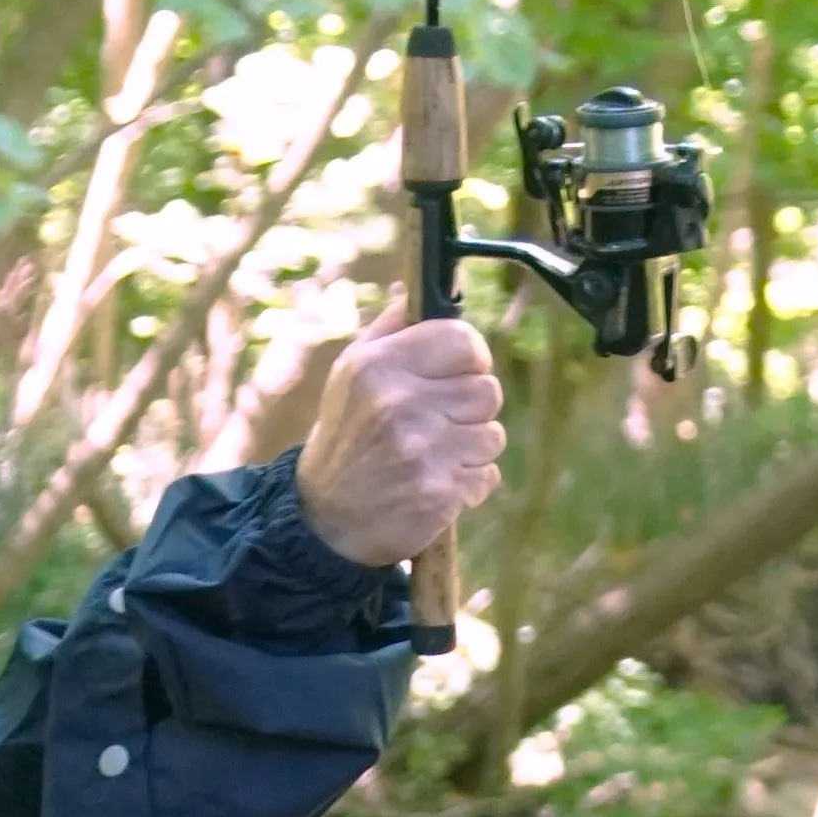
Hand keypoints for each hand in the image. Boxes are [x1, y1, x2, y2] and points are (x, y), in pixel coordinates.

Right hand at [295, 294, 505, 569]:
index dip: (470, 357)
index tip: (459, 373)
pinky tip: (436, 485)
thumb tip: (416, 294)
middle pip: (487, 390)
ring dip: (472, 448)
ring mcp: (423, 452)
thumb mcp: (348, 377)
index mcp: (380, 367)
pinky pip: (487, 476)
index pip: (463, 340)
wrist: (325, 522)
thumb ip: (386, 332)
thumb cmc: (344, 441)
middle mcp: (401, 404)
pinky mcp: (439, 494)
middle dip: (472, 409)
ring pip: (492, 435)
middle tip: (443, 423)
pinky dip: (469, 484)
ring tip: (436, 456)